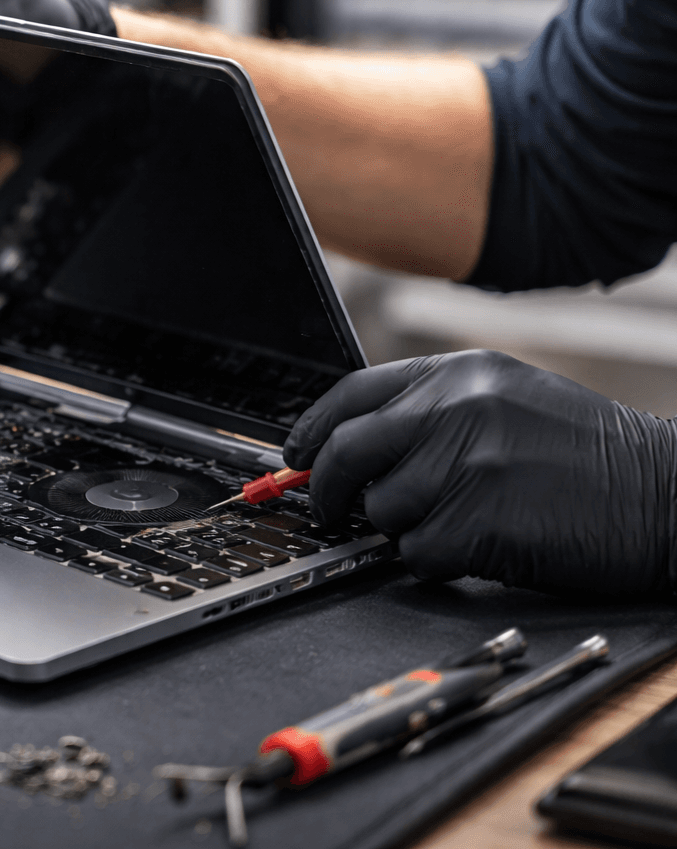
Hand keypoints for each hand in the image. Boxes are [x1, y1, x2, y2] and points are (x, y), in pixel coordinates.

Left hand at [283, 350, 676, 594]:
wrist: (669, 495)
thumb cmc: (590, 456)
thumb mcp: (509, 398)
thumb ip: (434, 410)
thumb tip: (353, 445)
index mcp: (458, 374)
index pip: (351, 394)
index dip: (311, 431)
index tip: (295, 457)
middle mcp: (455, 410)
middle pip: (346, 453)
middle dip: (328, 490)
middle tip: (332, 511)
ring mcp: (465, 464)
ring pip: (381, 510)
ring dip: (404, 529)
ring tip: (459, 521)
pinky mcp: (478, 521)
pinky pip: (417, 554)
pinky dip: (437, 561)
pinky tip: (481, 546)